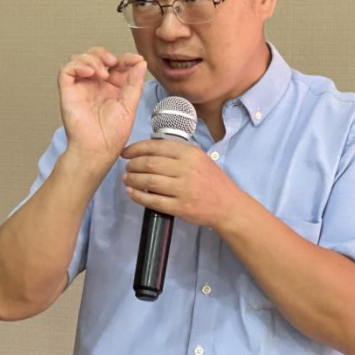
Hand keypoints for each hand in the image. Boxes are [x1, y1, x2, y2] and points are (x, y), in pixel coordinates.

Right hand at [59, 48, 146, 164]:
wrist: (97, 150)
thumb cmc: (112, 135)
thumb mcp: (129, 106)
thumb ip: (134, 83)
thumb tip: (140, 62)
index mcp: (112, 88)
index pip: (116, 64)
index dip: (125, 58)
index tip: (135, 60)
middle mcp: (95, 85)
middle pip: (96, 56)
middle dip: (105, 54)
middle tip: (114, 63)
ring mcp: (81, 87)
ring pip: (81, 59)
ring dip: (93, 59)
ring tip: (102, 72)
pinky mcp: (68, 91)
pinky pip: (67, 70)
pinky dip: (78, 65)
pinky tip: (90, 73)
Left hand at [121, 140, 241, 229]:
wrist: (228, 205)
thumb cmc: (212, 181)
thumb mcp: (200, 158)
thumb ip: (178, 153)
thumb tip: (149, 150)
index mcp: (190, 154)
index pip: (156, 146)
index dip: (136, 148)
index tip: (126, 152)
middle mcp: (187, 169)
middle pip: (150, 163)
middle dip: (133, 165)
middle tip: (127, 167)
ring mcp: (184, 190)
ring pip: (149, 182)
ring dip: (133, 179)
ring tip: (127, 179)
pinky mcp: (181, 208)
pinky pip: (154, 201)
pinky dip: (138, 196)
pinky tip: (131, 192)